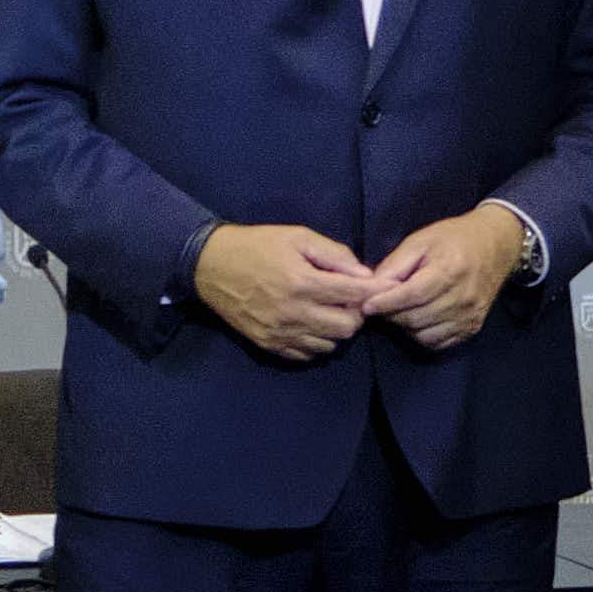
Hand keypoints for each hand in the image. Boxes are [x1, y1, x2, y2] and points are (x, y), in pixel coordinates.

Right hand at [191, 222, 385, 363]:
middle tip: (349, 299)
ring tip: (329, 311)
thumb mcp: (297, 237)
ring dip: (336, 329)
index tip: (382, 287)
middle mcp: (293, 313)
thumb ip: (334, 255)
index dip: (375, 291)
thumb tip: (365, 275)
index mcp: (302, 282)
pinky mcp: (269, 345)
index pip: (355, 296)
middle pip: (347, 328)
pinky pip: (307, 355)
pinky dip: (316, 341)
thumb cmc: (257, 245)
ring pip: (330, 345)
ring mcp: (280, 333)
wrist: (210, 266)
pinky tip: (311, 323)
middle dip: (356, 313)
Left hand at [356, 203, 535, 353]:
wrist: (495, 245)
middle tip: (380, 306)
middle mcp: (463, 296)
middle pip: (416, 317)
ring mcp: (470, 315)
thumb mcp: (420, 241)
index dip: (386, 303)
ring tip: (399, 311)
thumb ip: (395, 264)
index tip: (367, 305)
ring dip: (405, 326)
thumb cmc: (453, 239)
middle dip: (391, 315)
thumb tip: (372, 287)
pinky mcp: (473, 327)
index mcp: (450, 270)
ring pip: (424, 334)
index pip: (412, 295)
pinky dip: (422, 335)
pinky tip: (417, 319)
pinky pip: (438, 342)